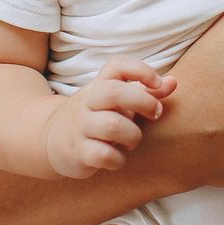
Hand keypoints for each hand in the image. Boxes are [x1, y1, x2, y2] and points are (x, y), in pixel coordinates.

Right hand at [43, 58, 174, 178]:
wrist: (50, 139)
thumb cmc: (94, 117)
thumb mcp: (116, 101)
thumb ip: (146, 91)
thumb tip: (174, 82)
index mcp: (98, 85)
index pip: (118, 65)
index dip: (142, 70)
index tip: (158, 84)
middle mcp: (87, 102)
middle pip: (114, 92)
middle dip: (143, 102)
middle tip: (155, 114)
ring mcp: (80, 127)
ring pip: (112, 126)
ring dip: (133, 136)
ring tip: (133, 140)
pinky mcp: (78, 152)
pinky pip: (104, 155)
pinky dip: (118, 159)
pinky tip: (118, 158)